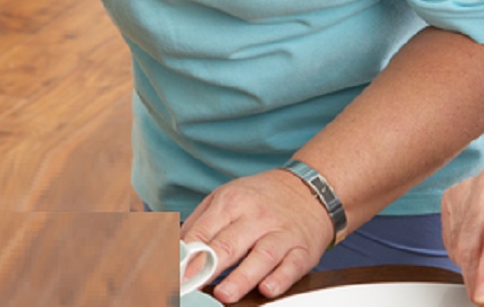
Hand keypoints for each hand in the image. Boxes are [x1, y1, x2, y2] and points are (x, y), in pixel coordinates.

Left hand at [180, 168, 333, 303]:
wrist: (309, 189)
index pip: (204, 231)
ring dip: (242, 277)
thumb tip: (176, 248)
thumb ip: (201, 222)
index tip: (174, 272)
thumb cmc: (261, 197)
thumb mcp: (227, 197)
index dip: (187, 254)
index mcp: (231, 202)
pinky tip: (267, 289)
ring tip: (224, 295)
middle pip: (229, 243)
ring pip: (261, 256)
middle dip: (208, 266)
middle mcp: (256, 217)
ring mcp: (280, 233)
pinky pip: (291, 266)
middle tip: (191, 284)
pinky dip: (280, 279)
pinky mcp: (302, 249)